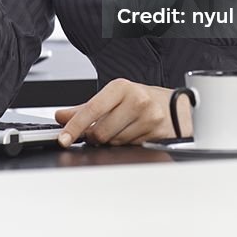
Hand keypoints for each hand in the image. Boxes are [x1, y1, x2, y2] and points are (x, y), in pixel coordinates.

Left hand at [54, 79, 188, 146]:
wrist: (175, 105)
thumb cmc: (140, 100)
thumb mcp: (112, 98)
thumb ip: (83, 109)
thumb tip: (61, 117)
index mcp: (121, 88)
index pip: (91, 109)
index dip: (74, 126)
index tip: (63, 138)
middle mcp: (137, 100)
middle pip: (101, 132)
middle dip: (95, 136)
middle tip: (100, 130)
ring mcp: (149, 117)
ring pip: (115, 143)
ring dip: (112, 141)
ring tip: (121, 128)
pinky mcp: (158, 134)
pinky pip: (130, 148)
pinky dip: (126, 144)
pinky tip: (133, 133)